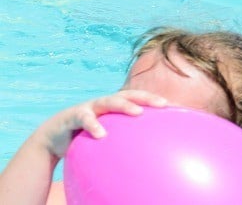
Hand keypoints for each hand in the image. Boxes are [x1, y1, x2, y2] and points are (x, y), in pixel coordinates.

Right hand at [35, 90, 167, 158]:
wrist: (52, 137)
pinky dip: (93, 125)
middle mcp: (104, 103)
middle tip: (163, 104)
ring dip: (124, 105)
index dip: (156, 100)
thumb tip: (147, 159)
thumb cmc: (85, 137)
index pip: (139, 99)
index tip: (176, 106)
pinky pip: (84, 119)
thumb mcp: (107, 136)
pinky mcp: (73, 115)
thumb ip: (123, 141)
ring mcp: (89, 107)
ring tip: (137, 112)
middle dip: (147, 97)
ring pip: (109, 101)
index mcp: (114, 106)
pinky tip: (101, 134)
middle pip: (129, 95)